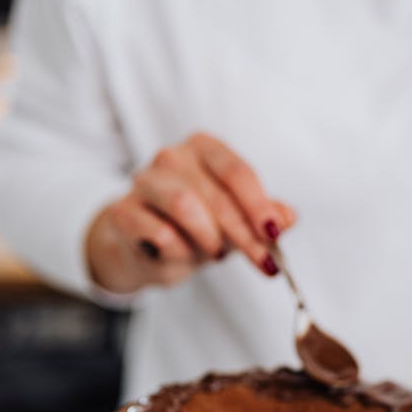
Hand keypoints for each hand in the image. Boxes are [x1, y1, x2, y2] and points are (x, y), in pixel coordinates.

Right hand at [86, 132, 295, 293]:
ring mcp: (143, 182)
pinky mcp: (123, 212)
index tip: (275, 234)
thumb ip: (263, 218)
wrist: (142, 250)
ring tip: (214, 254)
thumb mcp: (236, 224)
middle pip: (216, 194)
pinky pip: (157, 232)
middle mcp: (172, 157)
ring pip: (184, 206)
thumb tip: (289, 217)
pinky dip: (177, 251)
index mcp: (203, 149)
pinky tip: (180, 255)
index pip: (237, 172)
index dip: (259, 205)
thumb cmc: (194, 230)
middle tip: (263, 262)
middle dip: (244, 234)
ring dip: (208, 239)